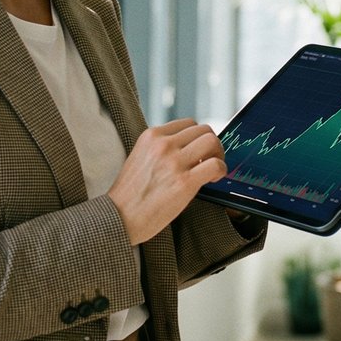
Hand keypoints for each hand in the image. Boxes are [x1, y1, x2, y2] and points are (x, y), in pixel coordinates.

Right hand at [107, 118, 227, 244]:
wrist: (120, 217)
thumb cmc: (131, 193)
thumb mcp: (141, 157)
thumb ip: (161, 148)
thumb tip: (189, 148)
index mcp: (151, 136)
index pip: (188, 123)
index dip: (198, 138)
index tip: (198, 152)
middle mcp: (163, 145)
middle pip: (204, 130)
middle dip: (212, 145)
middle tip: (209, 161)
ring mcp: (174, 162)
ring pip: (212, 141)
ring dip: (218, 155)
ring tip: (212, 170)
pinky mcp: (184, 182)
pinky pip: (215, 165)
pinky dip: (221, 170)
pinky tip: (213, 180)